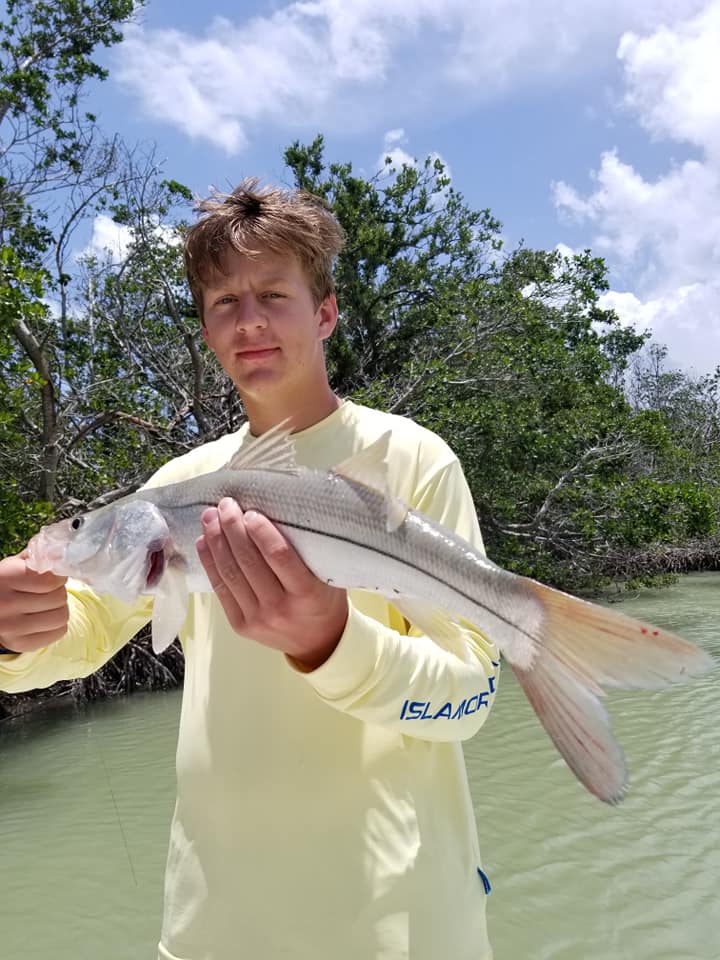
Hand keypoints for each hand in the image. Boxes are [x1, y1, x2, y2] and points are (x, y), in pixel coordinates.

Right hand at [0, 553, 68, 652]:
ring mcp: (11, 628)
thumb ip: (39, 556)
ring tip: (48, 605)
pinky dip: (58, 625)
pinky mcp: (19, 644)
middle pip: (58, 598)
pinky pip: (59, 633)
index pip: (50, 580)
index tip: (54, 577)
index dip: (58, 577)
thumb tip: (62, 553)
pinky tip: (45, 618)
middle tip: (49, 592)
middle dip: (59, 592)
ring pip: (61, 617)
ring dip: (60, 608)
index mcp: (5, 578)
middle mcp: (6, 604)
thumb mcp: (15, 564)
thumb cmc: (4, 583)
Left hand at [196, 498, 348, 669]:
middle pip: (249, 561)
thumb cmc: (324, 600)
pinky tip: (204, 542)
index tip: (251, 511)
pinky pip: (221, 589)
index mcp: (307, 593)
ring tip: (210, 517)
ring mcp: (257, 619)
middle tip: (225, 505)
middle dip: (233, 528)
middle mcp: (280, 608)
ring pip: (231, 573)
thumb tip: (276, 512)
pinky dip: (210, 563)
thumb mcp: (327, 575)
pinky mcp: (241, 625)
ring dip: (216, 542)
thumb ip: (306, 551)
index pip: (279, 556)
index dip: (261, 531)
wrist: (319, 643)